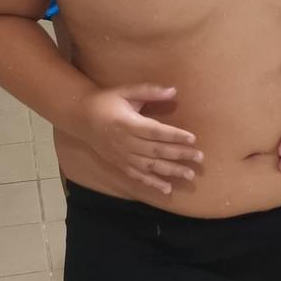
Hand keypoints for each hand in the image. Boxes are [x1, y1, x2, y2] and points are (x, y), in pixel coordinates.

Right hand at [76, 85, 199, 197]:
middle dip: (179, 155)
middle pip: (156, 151)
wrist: (81, 117)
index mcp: (128, 123)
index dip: (174, 136)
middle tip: (199, 158)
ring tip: (189, 175)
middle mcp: (126, 142)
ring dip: (170, 171)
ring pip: (150, 166)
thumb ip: (149, 91)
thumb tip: (173, 90)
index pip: (156, 132)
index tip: (193, 138)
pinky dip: (152, 183)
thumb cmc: (107, 102)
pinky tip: (167, 189)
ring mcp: (123, 156)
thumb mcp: (126, 91)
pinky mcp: (119, 164)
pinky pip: (137, 176)